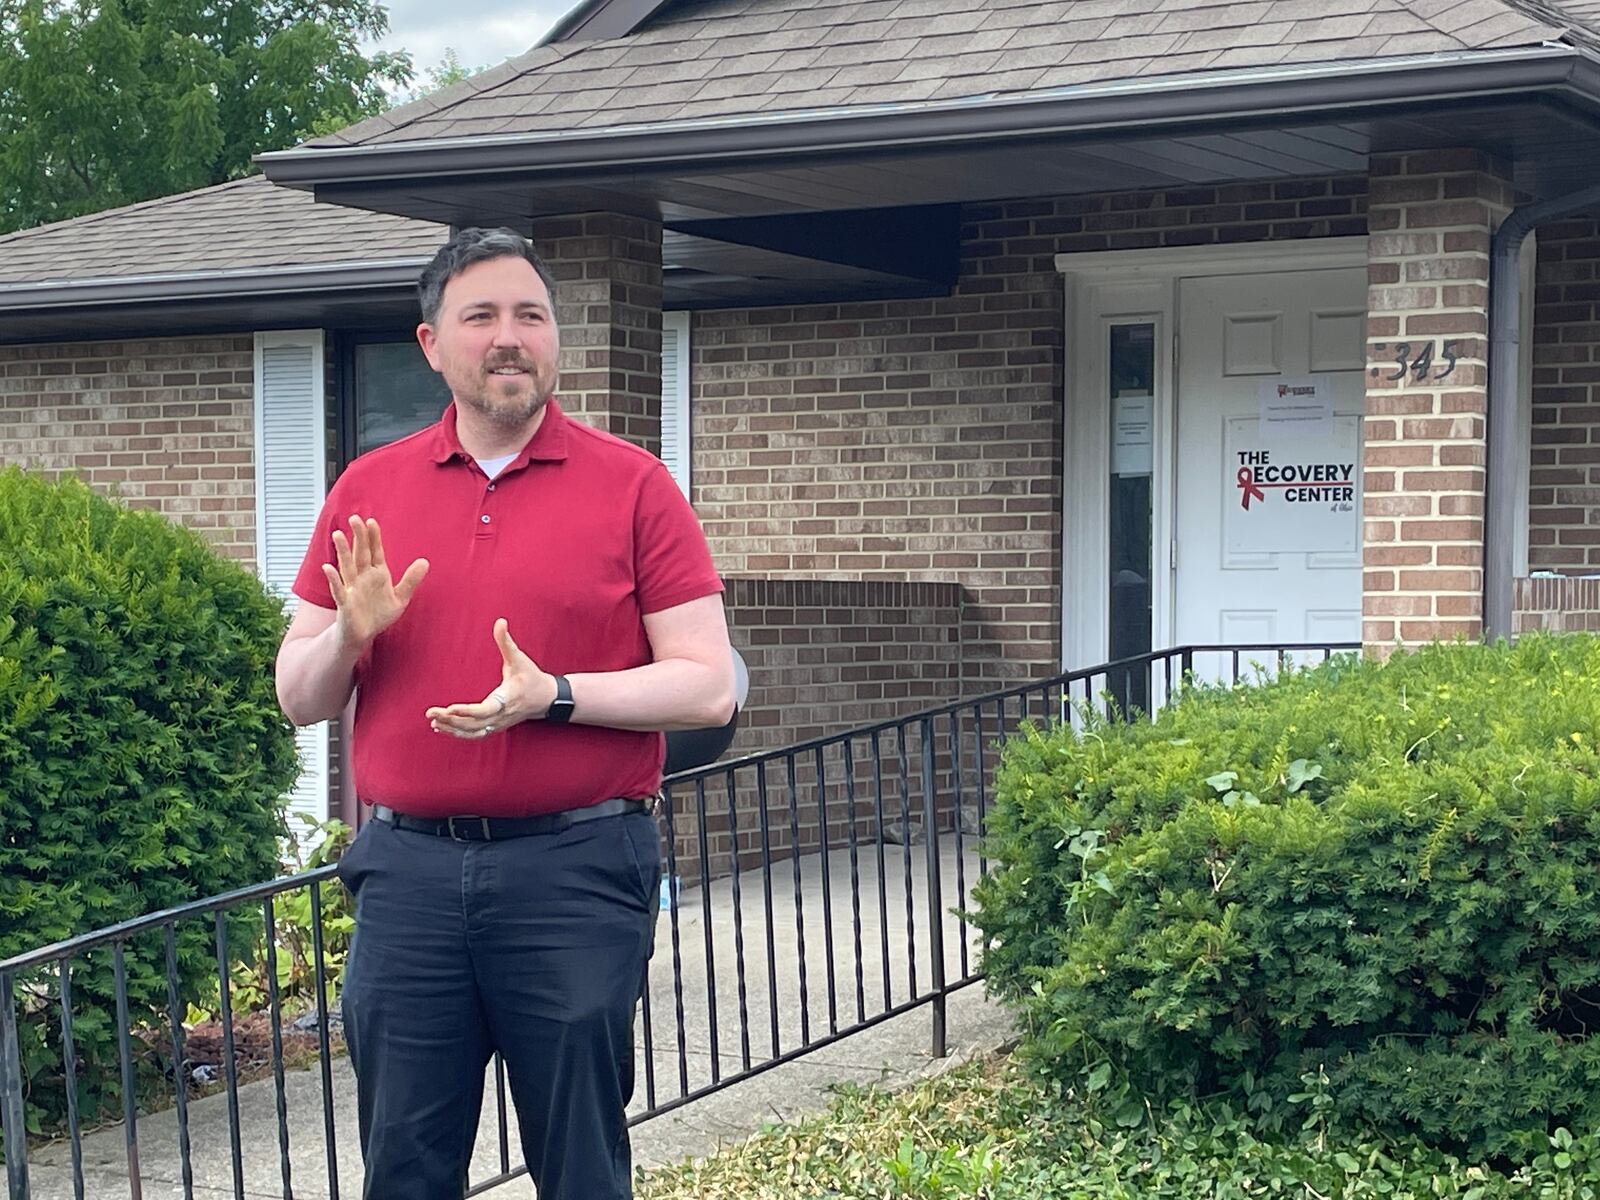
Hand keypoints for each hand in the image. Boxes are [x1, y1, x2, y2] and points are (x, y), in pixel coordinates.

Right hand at [322, 515, 428, 653]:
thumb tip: (425, 561)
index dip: (373, 538)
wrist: (364, 635)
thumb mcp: (401, 597)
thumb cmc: (379, 615)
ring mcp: (352, 589)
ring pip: (347, 567)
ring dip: (342, 551)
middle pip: (360, 554)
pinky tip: (327, 567)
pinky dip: (332, 579)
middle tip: (355, 518)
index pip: (375, 552)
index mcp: (377, 574)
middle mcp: (363, 578)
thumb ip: (411, 580)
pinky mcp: (345, 603)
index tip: (372, 521)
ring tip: (338, 535)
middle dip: (358, 537)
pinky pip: (338, 589)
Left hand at [426, 619, 558, 739]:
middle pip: (474, 724)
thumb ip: (506, 641)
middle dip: (451, 720)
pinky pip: (476, 735)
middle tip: (430, 713)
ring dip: (453, 729)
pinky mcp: (496, 727)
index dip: (468, 711)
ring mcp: (499, 724)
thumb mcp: (519, 658)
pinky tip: (443, 728)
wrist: (546, 698)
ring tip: (434, 722)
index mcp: (507, 698)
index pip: (486, 710)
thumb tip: (500, 621)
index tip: (449, 708)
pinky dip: (459, 734)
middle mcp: (502, 715)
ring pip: (473, 732)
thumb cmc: (532, 676)